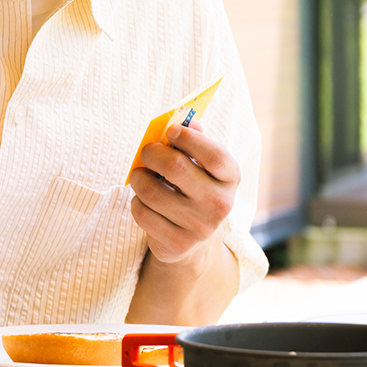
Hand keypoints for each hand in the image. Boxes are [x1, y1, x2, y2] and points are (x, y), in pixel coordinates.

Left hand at [128, 120, 238, 264]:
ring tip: (141, 177)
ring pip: (151, 192)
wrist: (194, 239)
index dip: (189, 139)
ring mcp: (199, 226)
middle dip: (152, 153)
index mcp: (230, 178)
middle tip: (146, 152)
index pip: (214, 155)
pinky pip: (142, 213)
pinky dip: (136, 202)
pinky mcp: (177, 244)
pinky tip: (144, 201)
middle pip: (175, 167)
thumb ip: (194, 142)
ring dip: (139, 179)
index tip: (171, 132)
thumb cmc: (194, 189)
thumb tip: (184, 122)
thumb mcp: (202, 165)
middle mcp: (220, 204)